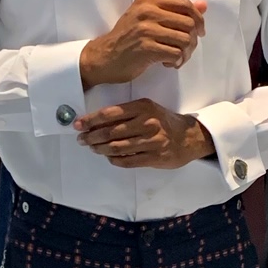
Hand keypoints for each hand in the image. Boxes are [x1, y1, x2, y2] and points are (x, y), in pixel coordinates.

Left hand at [75, 99, 213, 168]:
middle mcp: (147, 122)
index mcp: (142, 107)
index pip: (110, 113)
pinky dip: (115, 160)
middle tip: (82, 140)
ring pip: (117, 147)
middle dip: (92, 136)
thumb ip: (125, 115)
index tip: (78, 124)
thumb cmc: (163, 122)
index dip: (91, 120)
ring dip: (100, 149)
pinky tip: (109, 157)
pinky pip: (128, 160)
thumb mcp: (147, 110)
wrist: (189, 137)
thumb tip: (96, 123)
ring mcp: (152, 141)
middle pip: (111, 131)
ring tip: (93, 148)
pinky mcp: (155, 157)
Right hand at [80, 0, 206, 88]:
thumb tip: (203, 5)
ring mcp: (146, 30)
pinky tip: (168, 63)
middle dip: (193, 39)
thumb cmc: (128, 38)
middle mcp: (147, 12)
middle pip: (188, 23)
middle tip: (186, 49)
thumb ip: (175, 11)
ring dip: (186, 53)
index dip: (198, 19)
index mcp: (148, 1)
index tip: (199, 31)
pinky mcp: (146, 48)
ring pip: (184, 39)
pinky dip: (176, 61)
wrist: (104, 57)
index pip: (185, 4)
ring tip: (177, 58)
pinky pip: (175, 54)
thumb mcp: (148, 18)